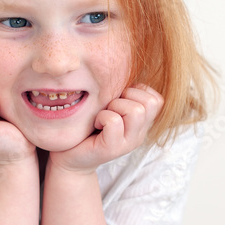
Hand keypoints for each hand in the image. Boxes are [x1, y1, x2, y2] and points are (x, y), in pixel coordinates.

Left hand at [48, 84, 163, 173]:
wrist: (68, 158)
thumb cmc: (86, 126)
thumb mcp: (108, 106)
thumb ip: (121, 94)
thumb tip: (123, 67)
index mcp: (141, 123)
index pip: (156, 98)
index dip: (136, 91)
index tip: (117, 100)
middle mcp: (139, 134)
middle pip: (150, 103)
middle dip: (126, 97)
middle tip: (108, 108)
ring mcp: (128, 143)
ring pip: (136, 111)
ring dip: (114, 107)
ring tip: (102, 116)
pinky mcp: (112, 149)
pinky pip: (114, 121)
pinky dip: (102, 117)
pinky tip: (95, 125)